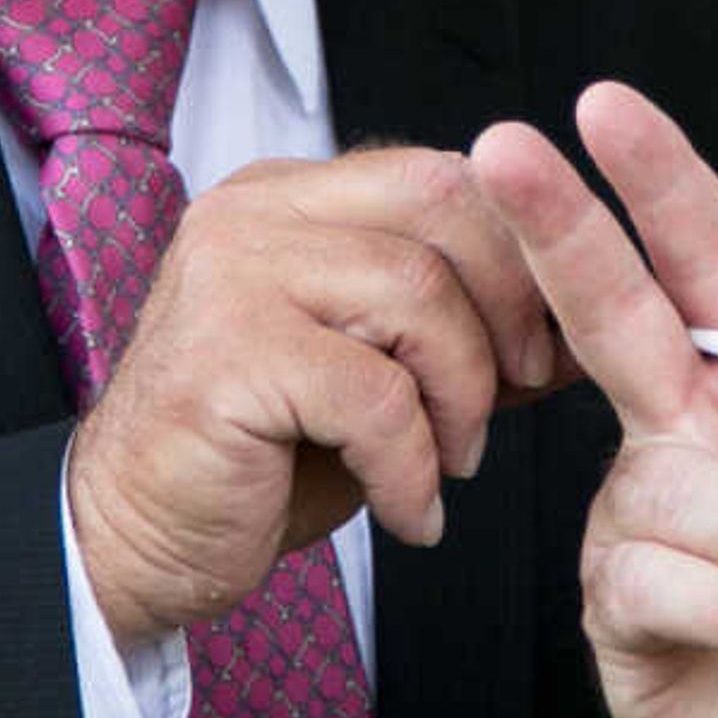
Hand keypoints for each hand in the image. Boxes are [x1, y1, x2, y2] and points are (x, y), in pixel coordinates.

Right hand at [66, 146, 567, 648]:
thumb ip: (463, 329)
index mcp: (291, 195)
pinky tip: (411, 511)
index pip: (444, 175)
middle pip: (442, 203)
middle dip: (511, 304)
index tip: (553, 340)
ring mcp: (231, 273)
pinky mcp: (226, 354)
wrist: (134, 542)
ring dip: (463, 396)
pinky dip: (414, 466)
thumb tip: (582, 320)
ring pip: (418, 294)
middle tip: (519, 391)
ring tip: (453, 461)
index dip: (522, 253)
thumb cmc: (264, 459)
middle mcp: (254, 212)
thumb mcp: (382, 375)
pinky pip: (374, 395)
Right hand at [474, 83, 717, 717]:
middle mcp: (695, 429)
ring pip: (678, 485)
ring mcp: (648, 514)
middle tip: (506, 146)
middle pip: (617, 314)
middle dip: (565, 227)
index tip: (605, 106)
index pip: (716, 266)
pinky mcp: (621, 606)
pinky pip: (661, 580)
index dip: (666, 184)